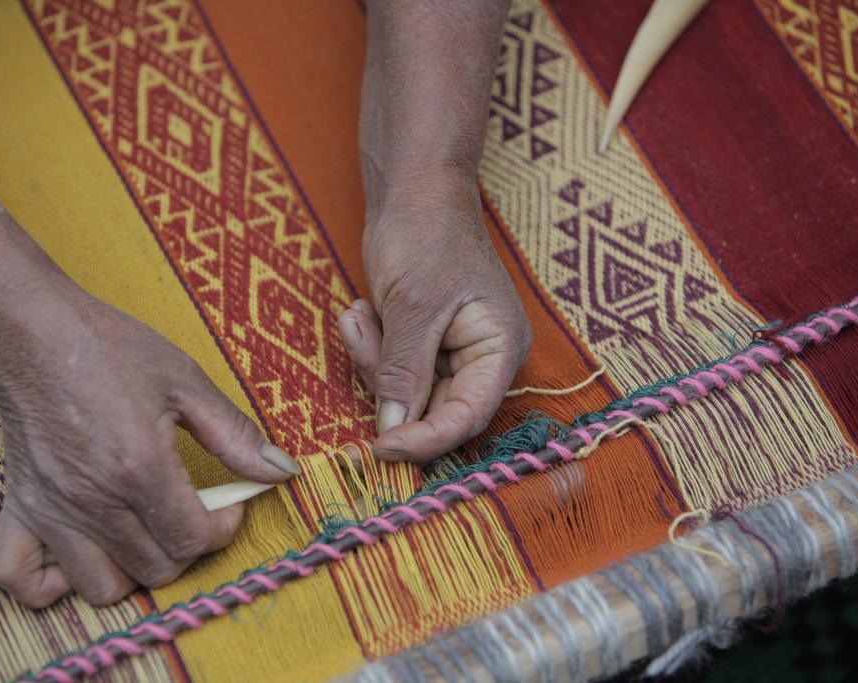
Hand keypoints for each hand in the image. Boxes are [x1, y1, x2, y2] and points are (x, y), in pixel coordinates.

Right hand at [0, 283, 298, 607]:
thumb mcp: (185, 382)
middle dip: (187, 549)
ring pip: (102, 587)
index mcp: (141, 468)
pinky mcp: (20, 508)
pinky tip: (81, 555)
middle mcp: (94, 500)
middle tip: (192, 513)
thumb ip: (236, 435)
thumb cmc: (108, 349)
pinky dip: (51, 584)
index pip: (193, 539)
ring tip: (145, 532)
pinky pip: (22, 580)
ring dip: (133, 571)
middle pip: (156, 569)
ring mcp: (52, 510)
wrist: (31, 331)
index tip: (228, 506)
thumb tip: (282, 469)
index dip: (224, 530)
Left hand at [338, 177, 531, 461]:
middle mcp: (481, 357)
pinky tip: (360, 311)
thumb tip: (392, 431)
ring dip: (373, 361)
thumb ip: (404, 372)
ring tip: (359, 315)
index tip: (380, 447)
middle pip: (433, 409)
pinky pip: (393, 369)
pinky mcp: (423, 343)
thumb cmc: (426, 233)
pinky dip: (371, 349)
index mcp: (499, 348)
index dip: (424, 439)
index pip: (466, 417)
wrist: (414, 189)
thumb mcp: (413, 305)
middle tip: (362, 340)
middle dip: (388, 383)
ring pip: (406, 392)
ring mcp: (452, 351)